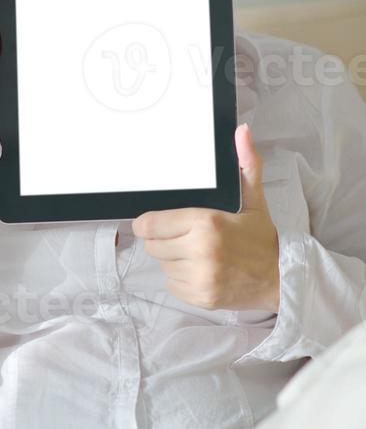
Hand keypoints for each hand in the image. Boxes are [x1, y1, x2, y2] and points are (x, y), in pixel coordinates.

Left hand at [132, 123, 280, 312]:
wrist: (281, 278)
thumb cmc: (260, 237)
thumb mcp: (253, 198)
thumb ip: (245, 163)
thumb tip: (242, 131)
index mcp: (206, 222)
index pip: (149, 224)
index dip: (148, 223)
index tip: (156, 221)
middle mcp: (200, 251)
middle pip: (152, 245)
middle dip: (162, 239)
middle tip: (183, 235)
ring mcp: (200, 277)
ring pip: (162, 265)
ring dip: (172, 259)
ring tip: (195, 252)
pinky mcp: (200, 298)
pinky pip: (172, 285)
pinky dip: (181, 278)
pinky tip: (200, 270)